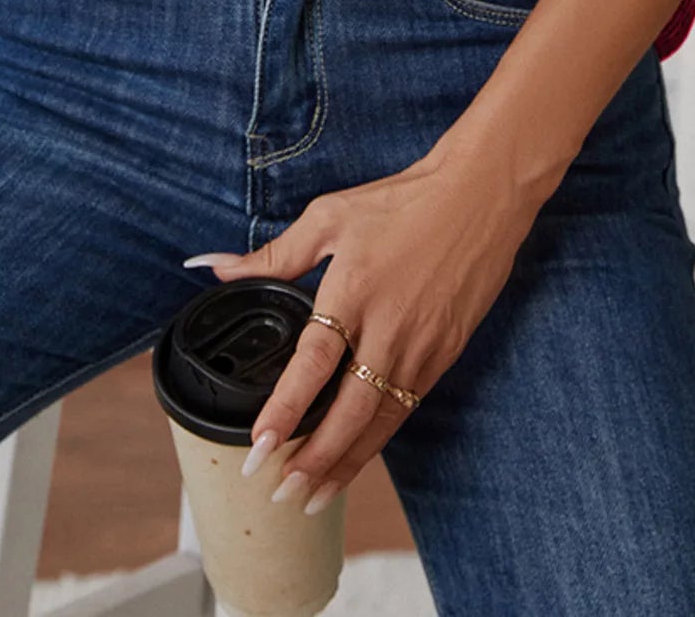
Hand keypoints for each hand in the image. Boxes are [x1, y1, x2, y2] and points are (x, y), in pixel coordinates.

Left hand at [182, 145, 545, 515]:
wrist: (479, 198)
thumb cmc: (401, 202)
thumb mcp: (330, 216)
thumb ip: (274, 253)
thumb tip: (214, 265)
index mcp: (354, 291)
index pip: (313, 363)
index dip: (284, 408)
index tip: (259, 446)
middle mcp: (388, 329)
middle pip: (349, 411)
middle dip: (314, 458)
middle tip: (280, 491)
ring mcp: (420, 347)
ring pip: (380, 423)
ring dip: (346, 463)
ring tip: (312, 496)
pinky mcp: (443, 355)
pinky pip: (405, 408)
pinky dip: (378, 440)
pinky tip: (355, 456)